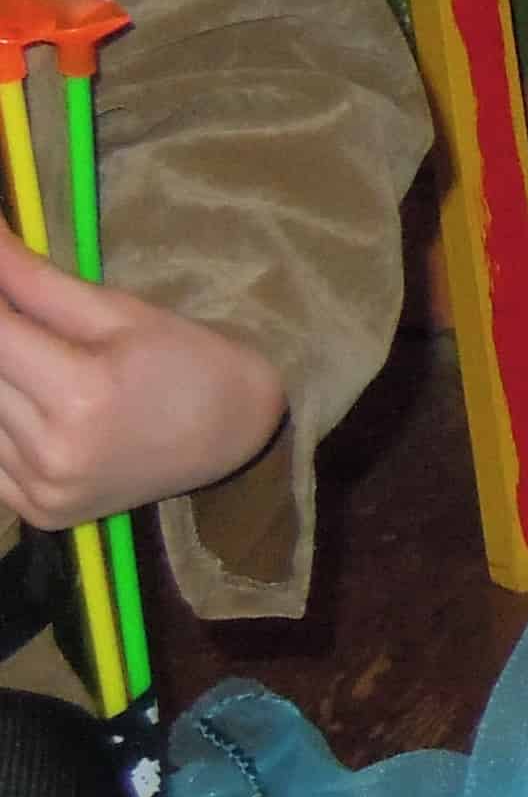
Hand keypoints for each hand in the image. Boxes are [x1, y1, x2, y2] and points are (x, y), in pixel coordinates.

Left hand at [0, 228, 284, 529]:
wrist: (235, 433)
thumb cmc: (187, 359)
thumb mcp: (121, 312)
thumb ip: (35, 283)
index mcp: (81, 396)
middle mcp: (53, 453)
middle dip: (0, 338)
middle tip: (27, 323)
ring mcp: (43, 491)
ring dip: (0, 381)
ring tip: (39, 363)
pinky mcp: (39, 513)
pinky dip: (2, 425)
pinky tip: (33, 408)